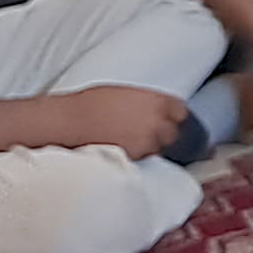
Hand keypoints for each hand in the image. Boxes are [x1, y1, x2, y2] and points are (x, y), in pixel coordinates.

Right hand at [52, 84, 192, 159]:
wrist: (71, 122)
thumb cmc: (91, 104)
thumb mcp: (125, 93)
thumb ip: (145, 102)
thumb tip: (153, 110)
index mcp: (157, 101)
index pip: (181, 111)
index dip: (173, 116)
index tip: (169, 119)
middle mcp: (157, 121)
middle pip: (174, 132)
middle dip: (164, 133)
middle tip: (147, 133)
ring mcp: (148, 141)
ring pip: (160, 148)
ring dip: (151, 147)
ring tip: (133, 142)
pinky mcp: (136, 158)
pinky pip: (145, 159)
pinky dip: (139, 156)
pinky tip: (125, 150)